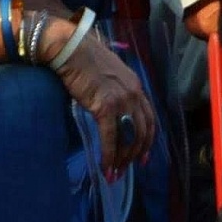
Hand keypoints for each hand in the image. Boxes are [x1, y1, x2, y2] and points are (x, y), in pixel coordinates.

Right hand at [48, 27, 156, 174]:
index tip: (143, 156)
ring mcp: (121, 100)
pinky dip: (109, 155)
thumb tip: (111, 110)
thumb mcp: (108, 75)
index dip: (148, 140)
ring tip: (115, 173)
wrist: (71, 49)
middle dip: (136, 154)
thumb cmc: (84, 60)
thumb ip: (115, 91)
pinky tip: (105, 167)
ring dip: (123, 159)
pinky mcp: (105, 106)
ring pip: (129, 137)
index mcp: (136, 86)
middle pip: (142, 131)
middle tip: (127, 170)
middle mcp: (133, 93)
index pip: (150, 118)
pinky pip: (110, 138)